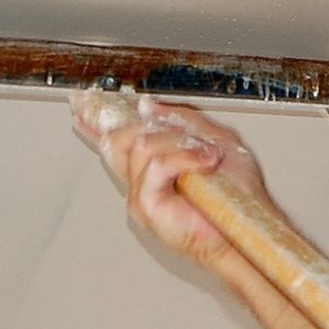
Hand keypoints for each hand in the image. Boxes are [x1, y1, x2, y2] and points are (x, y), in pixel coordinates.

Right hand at [72, 97, 275, 268]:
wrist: (248, 224)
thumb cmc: (237, 193)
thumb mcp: (214, 140)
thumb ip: (182, 120)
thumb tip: (147, 105)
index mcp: (153, 168)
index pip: (116, 142)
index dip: (94, 126)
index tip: (79, 109)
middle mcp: (141, 182)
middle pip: (120, 138)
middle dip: (156, 127)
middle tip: (190, 139)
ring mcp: (140, 195)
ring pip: (141, 146)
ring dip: (181, 145)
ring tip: (207, 158)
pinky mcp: (147, 207)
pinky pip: (156, 167)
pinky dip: (184, 158)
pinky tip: (204, 163)